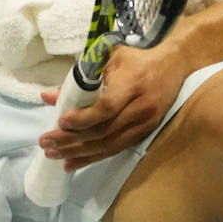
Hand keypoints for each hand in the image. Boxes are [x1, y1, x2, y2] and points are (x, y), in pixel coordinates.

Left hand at [35, 42, 191, 169]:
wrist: (175, 65)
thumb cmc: (138, 58)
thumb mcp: (109, 59)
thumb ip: (80, 78)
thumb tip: (48, 96)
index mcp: (133, 83)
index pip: (107, 107)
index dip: (83, 118)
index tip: (60, 122)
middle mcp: (141, 106)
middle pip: (104, 130)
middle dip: (72, 140)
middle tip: (46, 143)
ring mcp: (146, 122)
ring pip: (110, 144)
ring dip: (80, 153)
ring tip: (55, 156)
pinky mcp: (146, 132)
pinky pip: (117, 148)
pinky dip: (94, 157)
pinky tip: (75, 162)